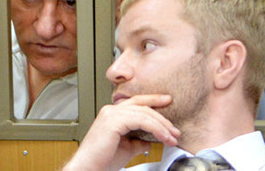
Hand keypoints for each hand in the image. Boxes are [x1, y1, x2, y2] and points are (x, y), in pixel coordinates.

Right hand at [63, 95, 179, 170]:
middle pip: (142, 105)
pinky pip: (141, 120)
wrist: (89, 168)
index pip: (136, 102)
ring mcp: (111, 114)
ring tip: (172, 137)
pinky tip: (163, 137)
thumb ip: (139, 141)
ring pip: (144, 113)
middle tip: (175, 129)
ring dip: (162, 125)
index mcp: (112, 114)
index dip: (153, 100)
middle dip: (162, 116)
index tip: (167, 101)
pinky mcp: (113, 121)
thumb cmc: (102, 160)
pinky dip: (156, 128)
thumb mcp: (127, 148)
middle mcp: (111, 111)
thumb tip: (150, 141)